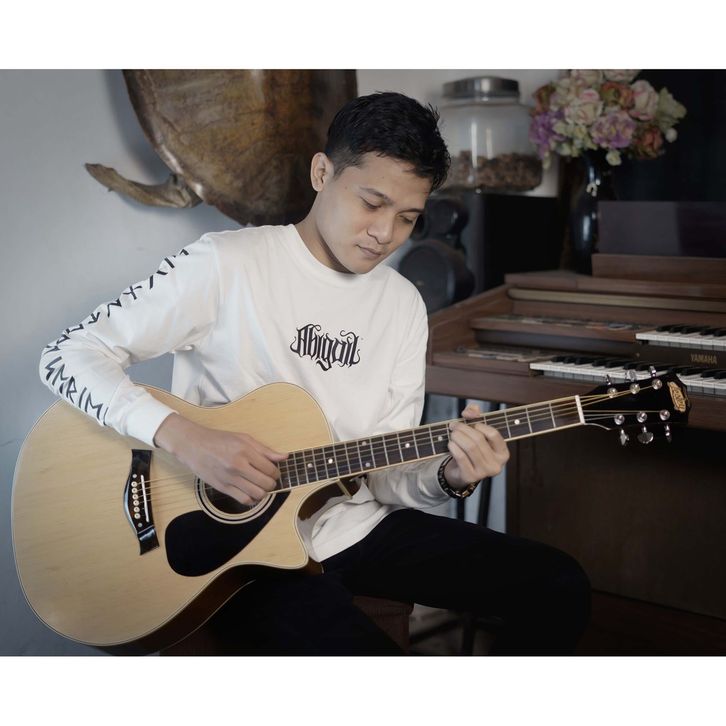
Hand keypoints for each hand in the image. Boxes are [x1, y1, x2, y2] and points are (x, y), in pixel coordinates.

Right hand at [154, 413, 287, 505]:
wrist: (194, 445)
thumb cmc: (219, 440)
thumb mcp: (244, 438)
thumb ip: (265, 450)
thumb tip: (285, 457)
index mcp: (245, 451)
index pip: (270, 469)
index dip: (276, 472)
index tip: (274, 472)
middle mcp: (238, 466)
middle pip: (266, 483)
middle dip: (271, 483)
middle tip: (268, 479)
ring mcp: (230, 478)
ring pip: (257, 494)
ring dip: (263, 492)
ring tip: (260, 486)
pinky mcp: (222, 488)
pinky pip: (243, 500)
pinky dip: (251, 499)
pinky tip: (250, 492)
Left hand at [444, 403, 508, 489]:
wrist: (460, 472)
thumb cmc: (471, 450)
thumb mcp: (476, 432)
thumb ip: (475, 416)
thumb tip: (471, 410)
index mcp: (503, 453)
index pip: (493, 434)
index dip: (480, 425)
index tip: (471, 424)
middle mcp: (496, 465)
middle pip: (478, 439)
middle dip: (463, 429)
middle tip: (454, 425)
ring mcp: (484, 473)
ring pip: (469, 447)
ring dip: (457, 437)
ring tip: (452, 434)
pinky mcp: (470, 477)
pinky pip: (461, 457)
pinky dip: (454, 447)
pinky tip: (450, 444)